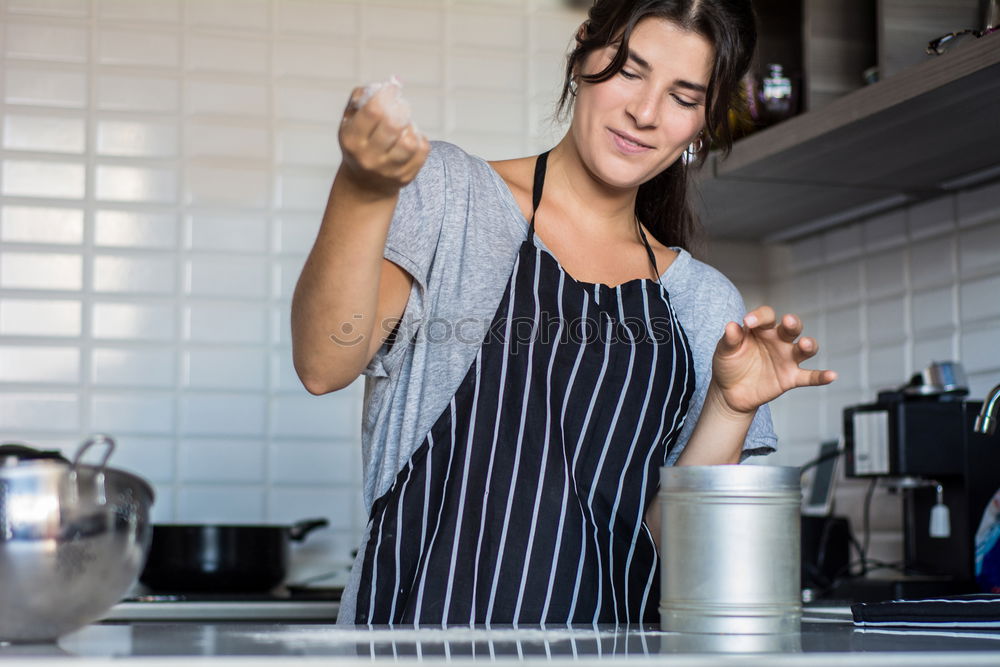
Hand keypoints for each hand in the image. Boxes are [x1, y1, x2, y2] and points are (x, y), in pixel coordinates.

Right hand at [338, 84, 429, 198]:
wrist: (364, 184)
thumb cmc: (359, 142)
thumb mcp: (350, 121)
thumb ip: (361, 98)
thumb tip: (388, 83)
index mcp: (352, 140)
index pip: (373, 112)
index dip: (387, 94)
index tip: (393, 88)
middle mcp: (368, 157)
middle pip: (393, 126)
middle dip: (402, 109)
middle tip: (402, 107)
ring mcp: (388, 170)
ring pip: (409, 142)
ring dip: (411, 127)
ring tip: (405, 126)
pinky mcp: (405, 178)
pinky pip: (422, 152)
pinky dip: (420, 140)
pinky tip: (411, 138)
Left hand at [710, 306, 835, 414]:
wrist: (730, 392)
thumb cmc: (729, 365)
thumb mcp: (724, 351)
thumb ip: (730, 339)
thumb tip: (731, 325)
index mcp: (761, 330)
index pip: (766, 316)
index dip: (759, 316)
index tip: (748, 322)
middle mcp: (778, 341)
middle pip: (791, 328)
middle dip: (793, 323)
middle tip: (788, 321)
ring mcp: (786, 359)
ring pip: (805, 349)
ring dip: (808, 345)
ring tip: (804, 344)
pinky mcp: (790, 378)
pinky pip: (810, 377)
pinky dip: (821, 377)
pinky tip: (832, 375)